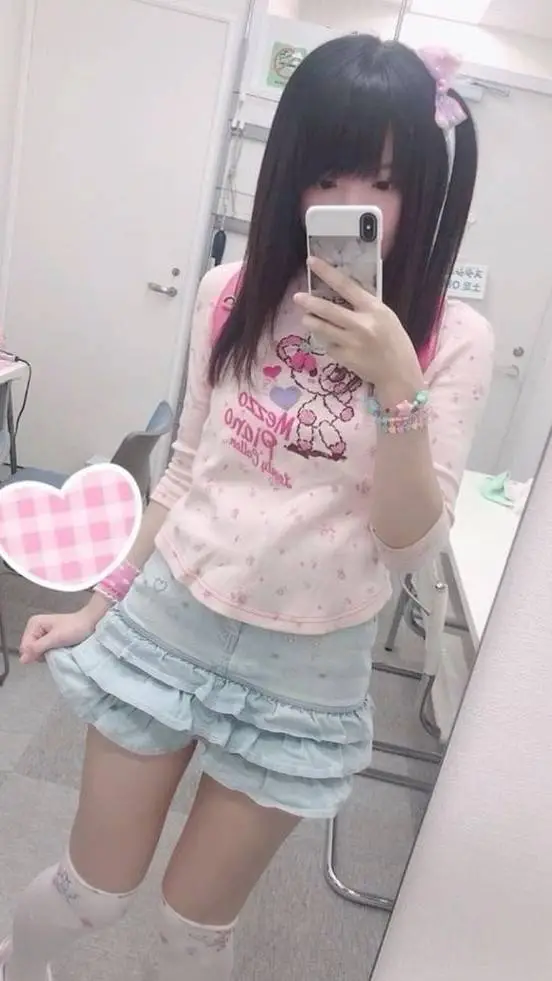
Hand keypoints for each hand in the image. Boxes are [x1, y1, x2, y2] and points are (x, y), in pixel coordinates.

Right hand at [19, 607, 100, 663]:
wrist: (89, 623)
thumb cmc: (74, 628)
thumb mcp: (55, 638)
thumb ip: (38, 648)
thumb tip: (22, 660)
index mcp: (34, 624)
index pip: (25, 646)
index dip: (34, 653)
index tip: (48, 652)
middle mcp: (35, 627)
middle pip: (29, 649)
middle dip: (40, 653)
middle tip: (54, 649)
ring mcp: (41, 633)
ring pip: (36, 651)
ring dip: (45, 653)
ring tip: (57, 649)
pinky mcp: (48, 638)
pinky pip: (43, 650)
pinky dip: (49, 652)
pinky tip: (58, 649)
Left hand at [294, 257, 422, 392]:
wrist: (399, 374)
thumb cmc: (395, 341)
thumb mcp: (386, 316)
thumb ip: (365, 306)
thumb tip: (339, 293)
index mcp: (374, 309)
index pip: (346, 285)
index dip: (327, 272)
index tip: (311, 262)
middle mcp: (361, 324)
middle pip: (328, 309)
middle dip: (309, 302)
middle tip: (297, 297)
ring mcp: (351, 343)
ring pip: (322, 328)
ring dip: (311, 321)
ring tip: (307, 318)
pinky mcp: (345, 358)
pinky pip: (329, 345)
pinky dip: (328, 342)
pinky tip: (335, 343)